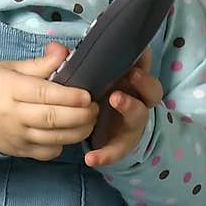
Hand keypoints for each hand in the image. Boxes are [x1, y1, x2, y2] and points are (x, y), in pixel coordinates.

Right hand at [0, 43, 98, 159]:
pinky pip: (47, 153)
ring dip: (78, 131)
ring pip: (53, 139)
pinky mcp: (20, 151)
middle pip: (51, 118)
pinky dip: (62, 145)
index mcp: (11, 90)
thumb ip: (41, 63)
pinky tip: (69, 133)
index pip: (43, 94)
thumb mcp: (13, 68)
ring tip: (90, 120)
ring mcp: (17, 136)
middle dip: (80, 115)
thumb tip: (63, 52)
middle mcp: (13, 115)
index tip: (87, 95)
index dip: (68, 96)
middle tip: (94, 108)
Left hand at [83, 46, 162, 168]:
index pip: (143, 66)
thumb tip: (54, 48)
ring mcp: (132, 122)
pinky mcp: (122, 143)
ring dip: (130, 107)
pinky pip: (117, 150)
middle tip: (132, 74)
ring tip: (115, 99)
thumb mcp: (89, 79)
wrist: (105, 132)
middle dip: (143, 81)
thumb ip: (75, 64)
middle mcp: (137, 99)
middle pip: (151, 90)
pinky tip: (91, 158)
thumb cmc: (99, 96)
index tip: (139, 50)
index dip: (144, 58)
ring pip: (139, 115)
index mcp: (131, 80)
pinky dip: (105, 154)